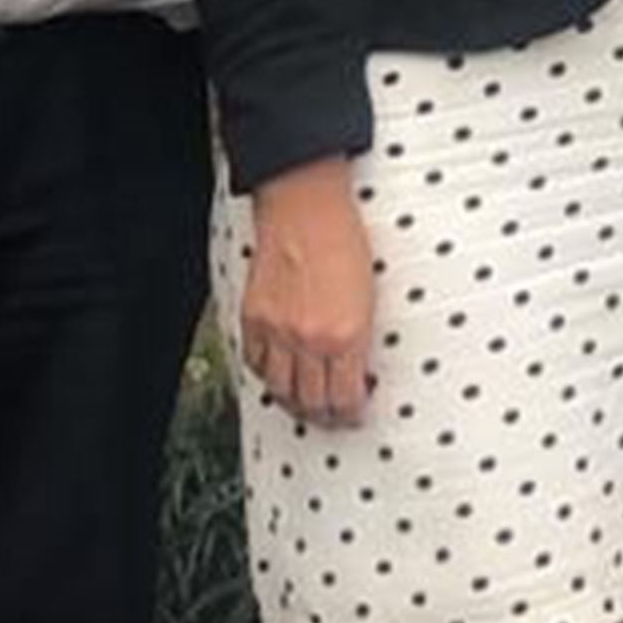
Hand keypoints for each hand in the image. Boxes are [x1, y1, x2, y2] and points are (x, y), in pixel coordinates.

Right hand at [239, 162, 375, 428]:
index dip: (351, 412)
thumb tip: (358, 365)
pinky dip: (266, 375)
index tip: (357, 412)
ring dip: (294, 402)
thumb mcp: (370, 292)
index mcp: (347, 334)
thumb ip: (360, 333)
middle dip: (325, 416)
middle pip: (312, 401)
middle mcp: (309, 339)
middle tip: (333, 417)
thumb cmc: (346, 238)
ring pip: (280, 390)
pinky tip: (278, 375)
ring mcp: (277, 331)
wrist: (306, 206)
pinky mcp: (253, 318)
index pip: (346, 397)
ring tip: (306, 404)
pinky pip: (255, 363)